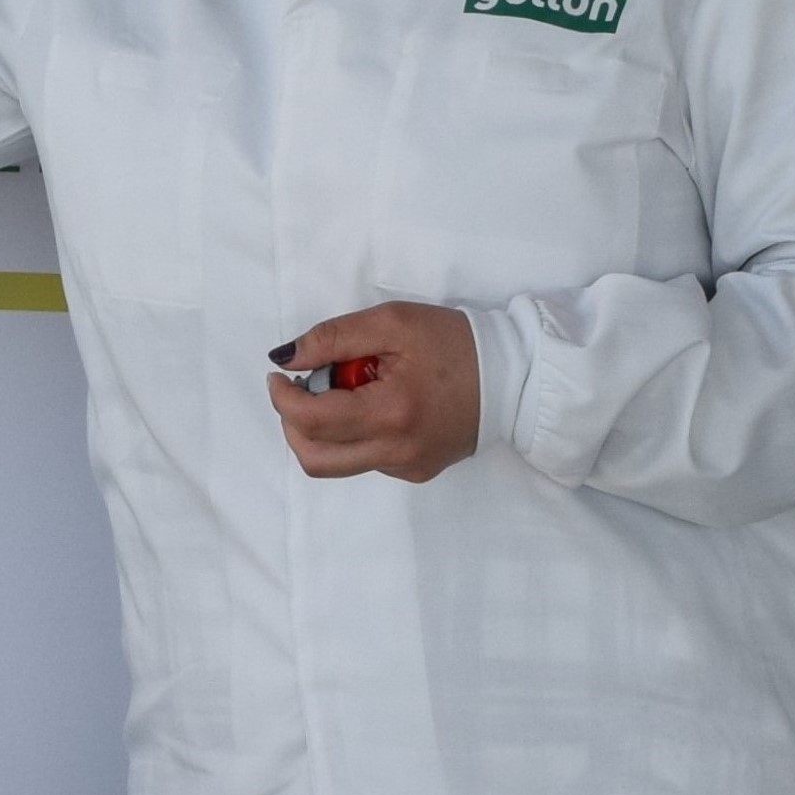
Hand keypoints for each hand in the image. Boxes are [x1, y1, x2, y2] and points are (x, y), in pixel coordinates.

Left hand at [267, 302, 479, 481]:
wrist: (515, 374)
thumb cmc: (457, 343)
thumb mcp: (394, 323)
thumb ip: (333, 338)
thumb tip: (286, 358)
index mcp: (391, 413)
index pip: (312, 421)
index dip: (282, 398)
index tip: (280, 375)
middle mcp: (397, 452)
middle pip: (314, 456)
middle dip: (292, 421)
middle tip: (300, 388)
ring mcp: (407, 467)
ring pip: (335, 464)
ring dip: (319, 431)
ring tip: (337, 394)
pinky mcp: (416, 472)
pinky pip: (364, 461)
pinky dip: (351, 436)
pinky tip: (371, 405)